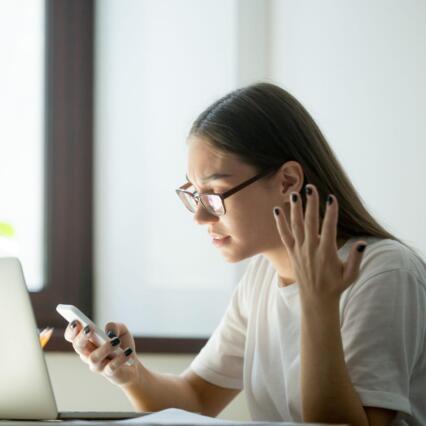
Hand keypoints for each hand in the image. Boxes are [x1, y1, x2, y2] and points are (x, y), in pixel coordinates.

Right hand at [64, 320, 140, 386]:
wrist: (132, 365)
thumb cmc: (122, 345)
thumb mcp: (121, 330)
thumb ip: (114, 326)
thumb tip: (109, 332)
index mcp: (87, 342)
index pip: (72, 337)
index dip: (71, 330)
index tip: (76, 321)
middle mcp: (88, 354)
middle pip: (78, 346)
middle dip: (82, 336)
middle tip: (90, 328)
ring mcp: (97, 365)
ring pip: (93, 358)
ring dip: (104, 348)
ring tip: (116, 341)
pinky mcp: (108, 373)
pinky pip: (111, 367)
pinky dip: (120, 358)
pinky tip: (128, 352)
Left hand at [273, 184, 366, 306]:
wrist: (316, 299)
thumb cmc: (336, 285)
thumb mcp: (351, 274)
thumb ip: (356, 258)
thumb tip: (361, 243)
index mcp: (327, 252)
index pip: (329, 228)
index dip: (331, 212)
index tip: (331, 197)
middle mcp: (311, 249)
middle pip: (310, 222)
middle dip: (311, 204)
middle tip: (311, 187)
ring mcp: (300, 250)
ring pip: (296, 226)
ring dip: (295, 209)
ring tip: (293, 193)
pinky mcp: (292, 253)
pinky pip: (284, 235)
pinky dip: (280, 222)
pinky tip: (276, 210)